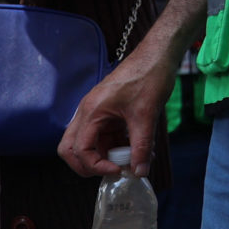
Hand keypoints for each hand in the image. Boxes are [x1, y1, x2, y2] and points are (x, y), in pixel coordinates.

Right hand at [58, 52, 171, 178]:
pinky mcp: (108, 111)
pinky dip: (117, 146)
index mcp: (92, 111)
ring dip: (106, 156)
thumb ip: (142, 146)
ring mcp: (97, 111)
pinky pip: (105, 136)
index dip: (95, 166)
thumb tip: (139, 171)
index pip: (79, 149)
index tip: (118, 170)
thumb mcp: (146, 115)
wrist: (157, 56)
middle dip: (87, 165)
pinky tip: (138, 149)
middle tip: (110, 171)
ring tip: (132, 161)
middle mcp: (88, 111)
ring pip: (90, 143)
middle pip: (71, 148)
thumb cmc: (148, 77)